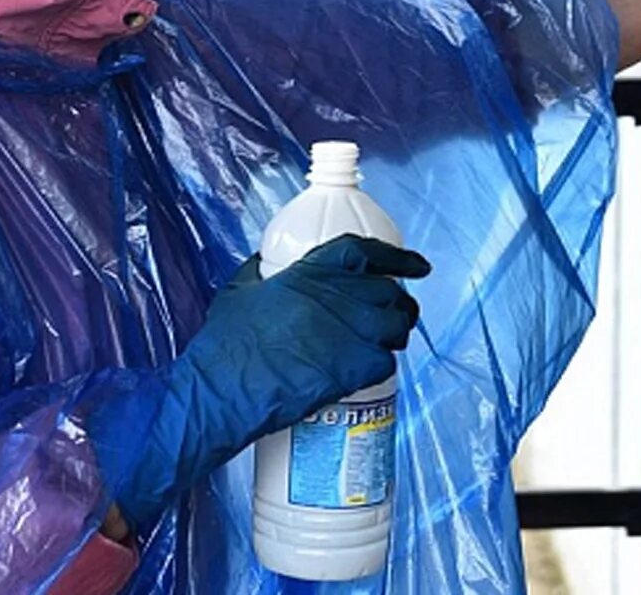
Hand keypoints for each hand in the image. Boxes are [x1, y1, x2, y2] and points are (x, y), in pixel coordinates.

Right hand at [104, 235, 428, 528]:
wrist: (222, 389)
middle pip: (389, 291)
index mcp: (310, 273)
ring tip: (387, 340)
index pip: (366, 252)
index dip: (398, 256)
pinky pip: (387, 360)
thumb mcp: (239, 291)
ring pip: (397, 325)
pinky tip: (370, 368)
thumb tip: (267, 262)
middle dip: (399, 301)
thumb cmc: (225, 343)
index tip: (417, 264)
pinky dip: (383, 363)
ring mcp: (349, 333)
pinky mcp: (352, 369)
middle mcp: (337, 297)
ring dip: (396, 332)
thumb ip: (260, 271)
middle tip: (396, 312)